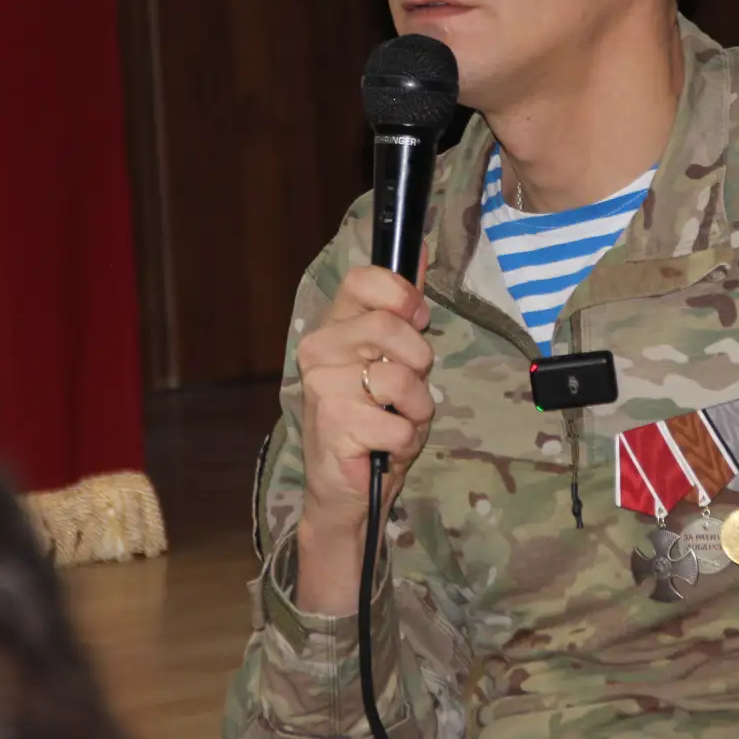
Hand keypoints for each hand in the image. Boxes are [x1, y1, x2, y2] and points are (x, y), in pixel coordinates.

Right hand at [292, 261, 434, 612]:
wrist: (347, 488)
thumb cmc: (373, 419)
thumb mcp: (395, 358)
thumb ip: (403, 308)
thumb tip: (419, 250)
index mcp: (333, 326)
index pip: (364, 280)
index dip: (403, 295)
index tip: (418, 319)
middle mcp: (318, 350)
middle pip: (388, 326)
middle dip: (419, 361)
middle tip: (409, 386)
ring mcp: (322, 387)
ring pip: (401, 379)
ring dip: (417, 409)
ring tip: (397, 420)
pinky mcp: (334, 426)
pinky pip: (401, 424)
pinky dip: (407, 440)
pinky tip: (385, 446)